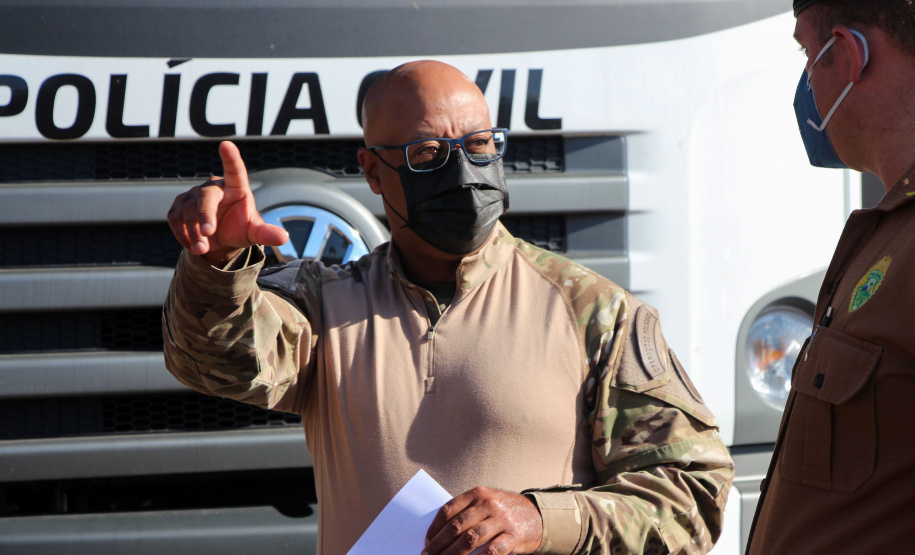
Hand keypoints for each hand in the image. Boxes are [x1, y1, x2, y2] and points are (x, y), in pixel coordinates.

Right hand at [167, 141, 287, 265]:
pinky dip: (182, 234)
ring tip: (202, 249)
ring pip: (187, 209)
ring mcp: (194, 194)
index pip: (235, 170)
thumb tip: (284, 237)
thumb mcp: (254, 233)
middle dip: (205, 215)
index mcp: (236, 187)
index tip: (226, 145)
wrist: (219, 240)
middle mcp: (214, 186)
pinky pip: (174, 218)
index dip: (231, 158)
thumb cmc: (240, 229)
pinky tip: (193, 245)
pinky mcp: (179, 205)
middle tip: (208, 234)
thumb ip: (266, 234)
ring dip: (193, 231)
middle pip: (206, 196)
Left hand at [423, 487, 542, 554]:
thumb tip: (438, 534)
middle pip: (457, 525)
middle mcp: (489, 504)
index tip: (427, 541)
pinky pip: (492, 551)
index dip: (435, 528)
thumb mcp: (486, 503)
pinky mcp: (513, 536)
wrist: (538, 516)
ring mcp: (502, 520)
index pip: (449, 510)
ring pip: (470, 539)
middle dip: (439, 543)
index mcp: (478, 493)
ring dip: (452, 554)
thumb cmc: (504, 512)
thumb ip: (467, 511)